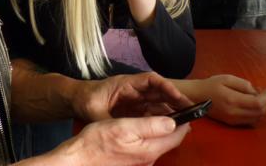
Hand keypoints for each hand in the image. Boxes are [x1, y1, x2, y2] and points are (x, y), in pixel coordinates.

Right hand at [38, 116, 188, 165]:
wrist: (80, 157)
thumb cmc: (98, 141)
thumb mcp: (124, 127)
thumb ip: (151, 126)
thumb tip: (173, 122)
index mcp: (150, 149)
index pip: (177, 135)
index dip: (183, 119)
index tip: (185, 106)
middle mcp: (149, 158)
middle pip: (170, 139)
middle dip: (174, 123)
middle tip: (173, 105)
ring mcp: (141, 160)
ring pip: (159, 141)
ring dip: (162, 127)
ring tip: (159, 110)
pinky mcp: (133, 160)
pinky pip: (148, 145)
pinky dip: (151, 133)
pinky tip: (142, 123)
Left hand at [73, 72, 191, 121]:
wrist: (77, 100)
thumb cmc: (87, 100)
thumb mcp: (96, 111)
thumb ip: (112, 120)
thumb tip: (127, 130)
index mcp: (126, 84)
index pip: (151, 80)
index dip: (167, 87)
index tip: (179, 96)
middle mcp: (134, 90)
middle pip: (160, 91)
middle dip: (176, 99)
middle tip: (192, 110)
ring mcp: (135, 99)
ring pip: (158, 102)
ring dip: (172, 109)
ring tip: (186, 120)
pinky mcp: (135, 109)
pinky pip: (152, 111)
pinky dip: (162, 117)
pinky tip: (171, 126)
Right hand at [182, 75, 265, 125]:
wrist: (196, 96)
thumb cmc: (211, 84)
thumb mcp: (226, 78)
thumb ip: (243, 84)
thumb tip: (255, 92)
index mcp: (232, 100)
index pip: (258, 103)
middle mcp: (234, 113)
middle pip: (260, 112)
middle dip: (265, 102)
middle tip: (261, 92)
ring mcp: (233, 120)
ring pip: (256, 118)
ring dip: (260, 108)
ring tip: (255, 97)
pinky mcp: (231, 123)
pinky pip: (249, 121)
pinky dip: (254, 113)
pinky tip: (249, 104)